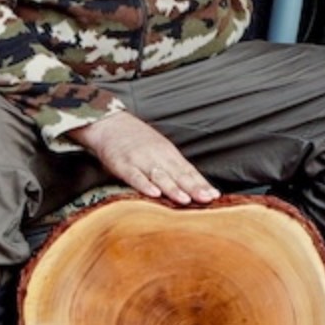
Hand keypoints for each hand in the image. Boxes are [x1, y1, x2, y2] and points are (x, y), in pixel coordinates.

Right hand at [70, 111, 217, 204]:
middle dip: (193, 188)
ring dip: (173, 188)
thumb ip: (174, 167)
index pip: (188, 171)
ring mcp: (140, 160)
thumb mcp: (160, 149)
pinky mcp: (123, 165)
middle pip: (178, 174)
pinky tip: (154, 194)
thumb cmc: (138, 140)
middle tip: (207, 199)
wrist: (110, 124)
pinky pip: (135, 177)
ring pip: (160, 176)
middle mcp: (158, 156)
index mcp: (168, 153)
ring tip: (185, 200)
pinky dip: (145, 185)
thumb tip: (195, 186)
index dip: (201, 183)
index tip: (214, 195)